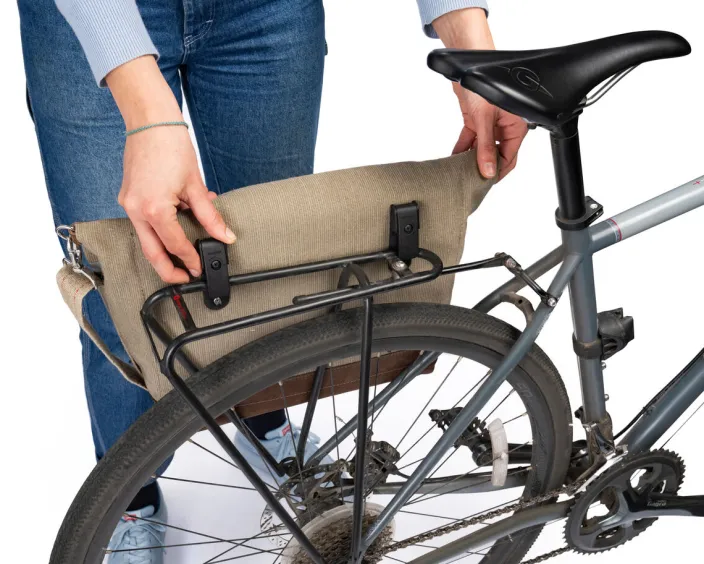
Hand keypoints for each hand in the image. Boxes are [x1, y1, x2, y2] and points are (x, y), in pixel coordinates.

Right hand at [118, 126, 234, 282]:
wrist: (150, 121)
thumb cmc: (171, 145)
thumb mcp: (195, 186)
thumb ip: (209, 215)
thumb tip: (224, 235)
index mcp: (153, 209)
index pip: (175, 244)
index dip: (190, 258)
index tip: (200, 268)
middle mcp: (136, 209)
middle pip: (151, 252)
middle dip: (168, 269)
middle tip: (186, 278)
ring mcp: (129, 204)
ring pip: (146, 239)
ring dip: (164, 250)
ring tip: (184, 256)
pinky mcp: (128, 197)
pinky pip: (144, 222)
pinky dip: (160, 229)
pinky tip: (178, 224)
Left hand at [451, 82, 527, 180]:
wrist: (467, 63)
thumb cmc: (483, 82)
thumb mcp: (484, 119)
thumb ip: (486, 147)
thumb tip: (488, 170)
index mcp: (516, 126)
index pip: (509, 157)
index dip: (497, 171)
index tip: (483, 182)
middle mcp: (505, 126)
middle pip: (496, 155)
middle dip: (484, 166)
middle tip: (471, 179)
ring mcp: (490, 124)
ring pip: (482, 149)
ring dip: (471, 159)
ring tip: (460, 170)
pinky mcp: (476, 120)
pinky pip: (471, 140)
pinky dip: (463, 149)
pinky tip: (455, 158)